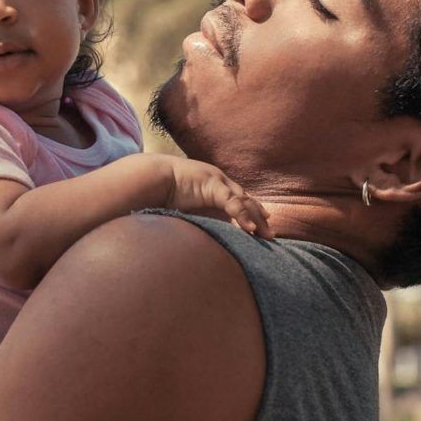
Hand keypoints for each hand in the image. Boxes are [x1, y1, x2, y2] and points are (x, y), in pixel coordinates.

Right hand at [154, 155, 271, 238]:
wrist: (151, 178)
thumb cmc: (163, 195)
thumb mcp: (186, 210)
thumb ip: (198, 220)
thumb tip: (202, 241)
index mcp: (214, 188)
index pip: (239, 201)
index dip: (251, 213)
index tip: (260, 228)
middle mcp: (220, 183)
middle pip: (247, 201)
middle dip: (259, 218)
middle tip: (270, 236)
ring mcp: (217, 181)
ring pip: (244, 202)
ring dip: (256, 219)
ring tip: (265, 236)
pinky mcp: (213, 185)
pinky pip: (232, 202)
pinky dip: (242, 216)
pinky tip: (249, 229)